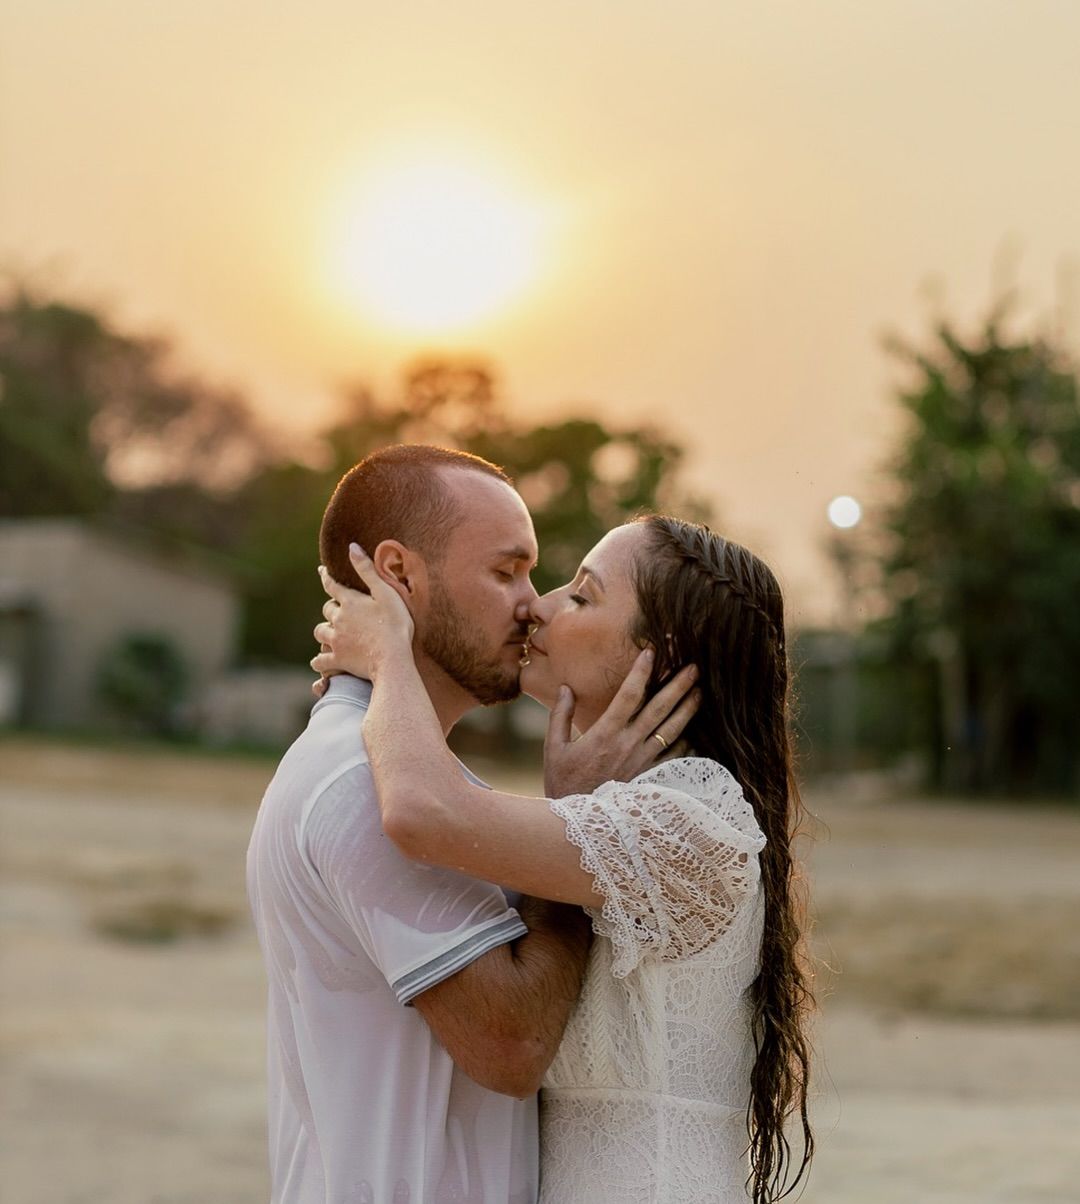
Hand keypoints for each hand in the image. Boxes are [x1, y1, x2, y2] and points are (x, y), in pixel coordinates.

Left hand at [310, 544, 415, 680]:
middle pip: (327, 610)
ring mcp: (336, 641)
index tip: (322, 571)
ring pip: (320, 632)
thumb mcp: (386, 593)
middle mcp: (339, 619)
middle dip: (332, 608)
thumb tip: (352, 547)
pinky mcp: (338, 660)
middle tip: (339, 610)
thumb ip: (367, 570)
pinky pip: (320, 660)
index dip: (326, 576)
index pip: (332, 585)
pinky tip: (321, 661)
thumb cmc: (396, 625)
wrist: (392, 658)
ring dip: (324, 631)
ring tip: (331, 633)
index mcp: (350, 602)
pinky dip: (319, 661)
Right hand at [543, 649, 699, 797]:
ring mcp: (642, 762)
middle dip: (678, 684)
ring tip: (700, 690)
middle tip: (695, 665)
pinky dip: (687, 742)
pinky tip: (696, 730)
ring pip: (672, 730)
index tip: (653, 651)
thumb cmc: (562, 784)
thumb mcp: (554, 748)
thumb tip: (566, 687)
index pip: (628, 694)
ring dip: (688, 708)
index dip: (642, 671)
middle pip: (659, 708)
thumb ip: (560, 715)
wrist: (577, 822)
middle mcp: (628, 745)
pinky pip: (674, 757)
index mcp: (604, 733)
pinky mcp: (650, 777)